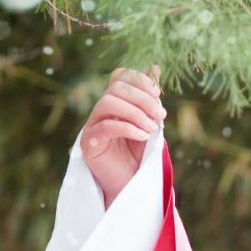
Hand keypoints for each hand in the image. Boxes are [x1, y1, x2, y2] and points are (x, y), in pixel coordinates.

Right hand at [81, 65, 166, 207]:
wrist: (130, 183)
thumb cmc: (139, 154)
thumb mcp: (149, 123)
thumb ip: (150, 99)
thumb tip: (154, 67)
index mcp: (116, 102)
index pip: (120, 76)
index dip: (138, 79)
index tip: (158, 93)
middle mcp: (101, 110)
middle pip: (116, 88)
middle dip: (142, 98)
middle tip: (161, 114)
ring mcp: (92, 125)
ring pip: (107, 103)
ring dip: (135, 113)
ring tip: (151, 128)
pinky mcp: (89, 143)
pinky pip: (105, 127)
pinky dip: (128, 128)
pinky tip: (143, 136)